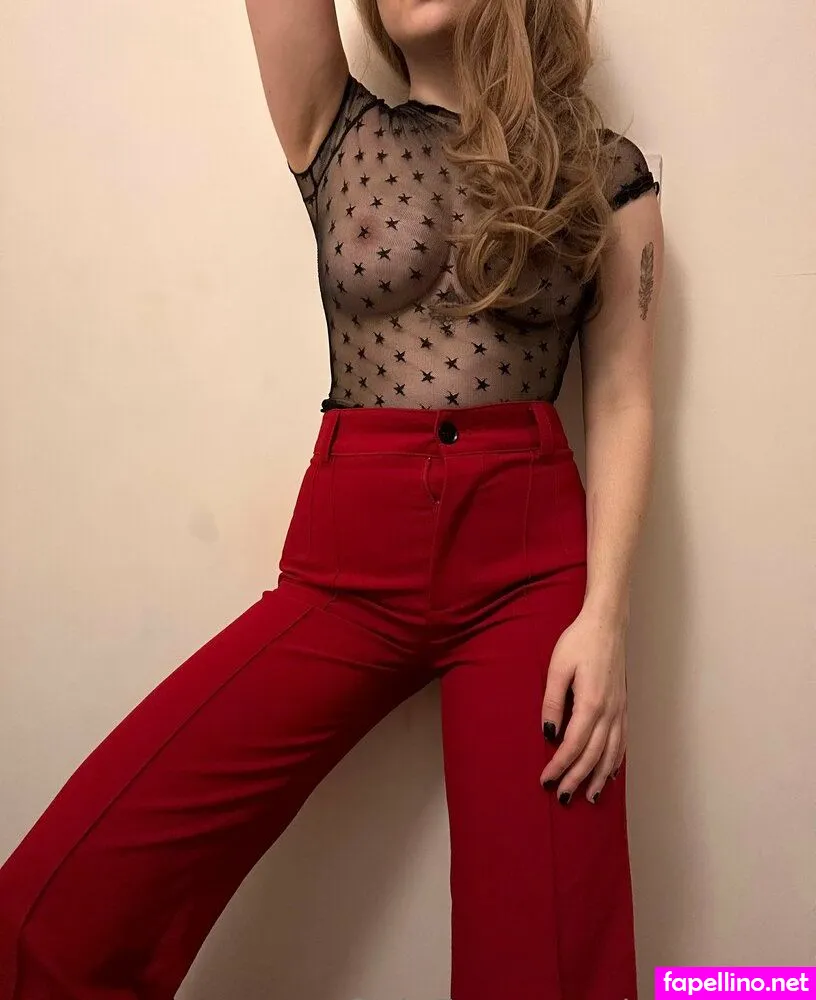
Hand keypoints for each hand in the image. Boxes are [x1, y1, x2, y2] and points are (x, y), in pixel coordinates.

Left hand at [539, 607, 627, 803]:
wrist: (606, 624)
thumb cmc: (579, 642)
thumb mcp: (557, 668)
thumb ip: (553, 702)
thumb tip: (548, 733)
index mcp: (591, 703)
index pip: (573, 745)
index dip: (559, 766)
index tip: (546, 780)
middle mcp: (609, 711)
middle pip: (593, 755)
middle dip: (576, 778)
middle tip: (562, 797)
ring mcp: (620, 710)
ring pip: (611, 753)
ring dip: (598, 777)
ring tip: (587, 797)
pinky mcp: (623, 706)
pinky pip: (622, 742)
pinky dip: (615, 761)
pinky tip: (608, 773)